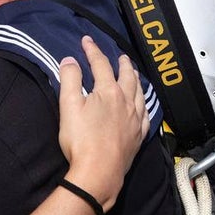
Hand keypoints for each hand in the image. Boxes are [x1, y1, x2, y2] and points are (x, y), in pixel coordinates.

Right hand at [57, 36, 147, 213]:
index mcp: (108, 92)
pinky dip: (143, 103)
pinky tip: (142, 105)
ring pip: (140, 93)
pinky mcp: (139, 136)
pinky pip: (145, 114)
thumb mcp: (68, 106)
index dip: (92, 51)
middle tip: (120, 56)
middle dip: (122, 64)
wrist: (98, 173)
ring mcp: (136, 119)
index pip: (101, 64)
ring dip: (136, 80)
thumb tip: (71, 60)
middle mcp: (126, 102)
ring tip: (133, 74)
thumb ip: (70, 80)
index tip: (86, 41)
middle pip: (127, 77)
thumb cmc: (80, 140)